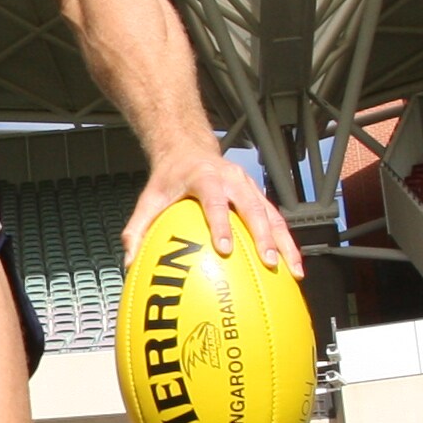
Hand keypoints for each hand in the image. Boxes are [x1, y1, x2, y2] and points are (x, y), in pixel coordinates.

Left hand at [125, 147, 301, 273]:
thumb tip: (129, 263)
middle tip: (268, 263)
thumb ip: (137, 229)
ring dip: (285, 243)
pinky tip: (291, 268)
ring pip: (272, 214)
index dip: (220, 224)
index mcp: (205, 178)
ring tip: (293, 272)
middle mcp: (232, 180)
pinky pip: (276, 219)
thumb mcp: (149, 200)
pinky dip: (286, 242)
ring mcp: (249, 186)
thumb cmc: (168, 180)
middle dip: (263, 236)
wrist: (188, 150)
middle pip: (252, 208)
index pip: (214, 201)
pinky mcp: (258, 195)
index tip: (224, 249)